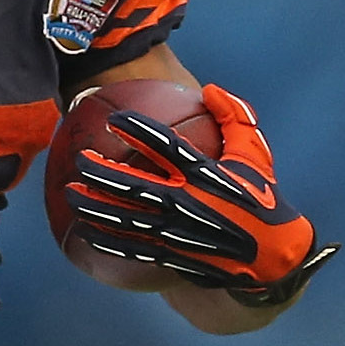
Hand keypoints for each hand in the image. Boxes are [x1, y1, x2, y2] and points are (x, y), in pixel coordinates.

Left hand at [65, 84, 336, 307]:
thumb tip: (210, 89)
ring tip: (69, 194)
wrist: (274, 256)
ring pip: (125, 219)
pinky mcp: (172, 255)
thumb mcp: (256, 155)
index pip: (166, 146)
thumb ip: (235, 118)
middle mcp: (187, 202)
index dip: (138, 130)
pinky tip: (84, 232)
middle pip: (133, 185)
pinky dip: (106, 241)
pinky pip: (132, 248)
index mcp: (206, 174)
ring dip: (93, 207)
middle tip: (79, 160)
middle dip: (101, 172)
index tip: (114, 118)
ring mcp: (176, 232)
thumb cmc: (264, 197)